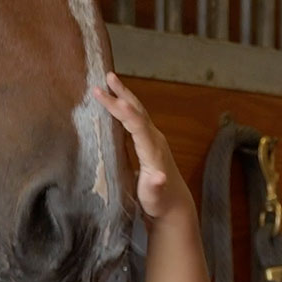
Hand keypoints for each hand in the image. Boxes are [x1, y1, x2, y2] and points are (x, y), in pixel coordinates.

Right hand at [92, 72, 192, 220]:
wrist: (173, 203)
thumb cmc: (160, 202)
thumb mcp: (155, 197)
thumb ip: (156, 187)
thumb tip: (159, 177)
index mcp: (153, 151)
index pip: (138, 127)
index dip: (126, 113)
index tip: (113, 100)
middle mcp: (155, 139)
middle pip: (137, 112)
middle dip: (122, 94)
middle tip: (108, 77)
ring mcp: (153, 138)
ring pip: (137, 111)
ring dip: (123, 95)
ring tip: (110, 78)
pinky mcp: (148, 140)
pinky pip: (135, 118)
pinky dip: (125, 105)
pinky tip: (116, 98)